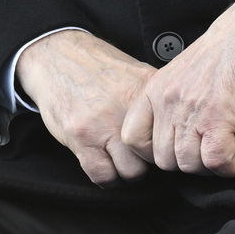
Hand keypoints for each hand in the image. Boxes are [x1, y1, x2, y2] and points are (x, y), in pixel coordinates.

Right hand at [16, 29, 156, 184]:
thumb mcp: (133, 73)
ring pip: (131, 171)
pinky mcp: (81, 137)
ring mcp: (104, 125)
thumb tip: (179, 121)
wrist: (55, 57)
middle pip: (154, 158)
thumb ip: (155, 99)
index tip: (156, 147)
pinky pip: (103, 175)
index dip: (164, 145)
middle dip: (145, 160)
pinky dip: (104, 176)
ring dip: (124, 170)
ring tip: (117, 159)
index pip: (171, 136)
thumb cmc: (94, 68)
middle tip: (134, 153)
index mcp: (145, 93)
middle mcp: (128, 110)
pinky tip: (101, 163)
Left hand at [120, 0, 234, 177]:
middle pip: (165, 160)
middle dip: (193, 164)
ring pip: (190, 165)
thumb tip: (175, 146)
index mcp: (153, 92)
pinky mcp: (218, 115)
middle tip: (216, 148)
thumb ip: (170, 107)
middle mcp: (166, 101)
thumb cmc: (222, 59)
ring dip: (215, 165)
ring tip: (234, 143)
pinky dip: (232, 165)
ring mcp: (190, 109)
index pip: (132, 140)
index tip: (183, 150)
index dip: (156, 155)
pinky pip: (216, 160)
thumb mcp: (180, 79)